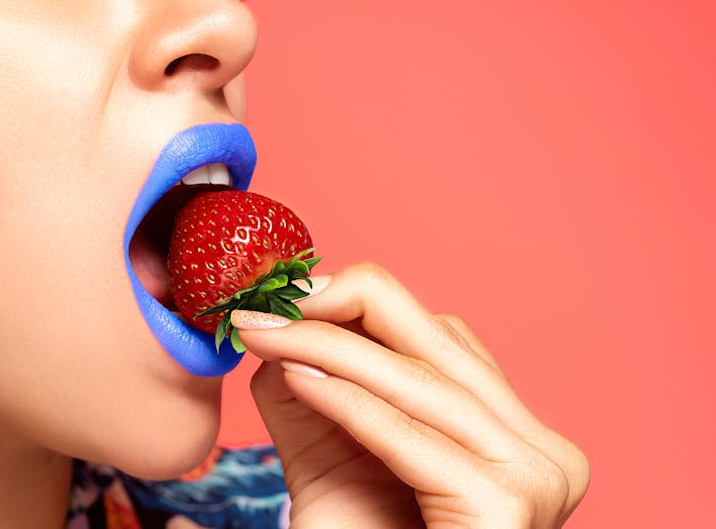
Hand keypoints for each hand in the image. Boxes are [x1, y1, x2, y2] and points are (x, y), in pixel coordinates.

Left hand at [233, 262, 589, 527]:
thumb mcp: (334, 456)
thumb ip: (318, 388)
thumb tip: (282, 320)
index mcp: (511, 432)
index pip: (439, 337)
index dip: (361, 305)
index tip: (286, 295)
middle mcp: (541, 448)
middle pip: (437, 340)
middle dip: (343, 309)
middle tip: (267, 300)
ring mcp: (536, 476)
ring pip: (420, 380)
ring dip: (329, 347)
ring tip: (263, 333)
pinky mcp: (508, 508)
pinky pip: (411, 435)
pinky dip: (347, 401)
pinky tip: (295, 375)